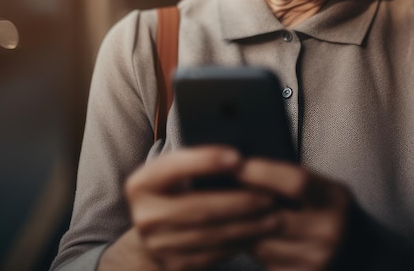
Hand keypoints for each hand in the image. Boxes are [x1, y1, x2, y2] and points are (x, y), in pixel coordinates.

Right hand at [124, 146, 280, 269]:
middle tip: (269, 194)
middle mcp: (144, 215)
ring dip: (246, 225)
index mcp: (142, 183)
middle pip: (198, 207)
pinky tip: (257, 232)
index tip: (238, 157)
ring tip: (272, 215)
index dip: (206, 161)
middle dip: (238, 201)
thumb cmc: (175, 189)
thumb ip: (196, 161)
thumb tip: (238, 154)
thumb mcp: (174, 172)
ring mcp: (157, 245)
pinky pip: (213, 254)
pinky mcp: (173, 265)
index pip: (175, 167)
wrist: (153, 230)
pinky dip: (238, 242)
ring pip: (210, 234)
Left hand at [236, 159, 352, 270]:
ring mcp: (318, 259)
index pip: (297, 182)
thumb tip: (239, 168)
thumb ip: (284, 179)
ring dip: (244, 232)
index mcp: (333, 197)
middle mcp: (330, 230)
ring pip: (262, 245)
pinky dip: (252, 252)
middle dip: (244, 207)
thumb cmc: (318, 207)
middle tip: (222, 195)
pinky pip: (265, 266)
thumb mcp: (314, 185)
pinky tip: (252, 240)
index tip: (235, 166)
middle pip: (273, 218)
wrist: (346, 246)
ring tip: (241, 218)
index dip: (263, 173)